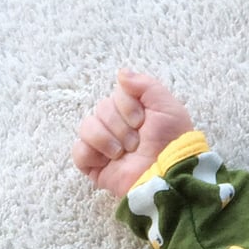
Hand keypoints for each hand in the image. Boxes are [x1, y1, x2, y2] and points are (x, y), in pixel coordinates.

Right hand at [71, 68, 195, 198]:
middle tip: (136, 143)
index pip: (115, 95)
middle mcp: (117, 127)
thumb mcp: (167, 107)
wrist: (165, 175)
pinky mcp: (95, 166)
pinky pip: (78, 151)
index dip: (127, 106)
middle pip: (101, 109)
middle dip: (119, 126)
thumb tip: (121, 74)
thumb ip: (145, 85)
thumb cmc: (170, 143)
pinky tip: (107, 160)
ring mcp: (104, 147)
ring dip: (106, 139)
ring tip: (123, 153)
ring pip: (87, 127)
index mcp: (132, 112)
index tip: (142, 122)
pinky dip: (90, 153)